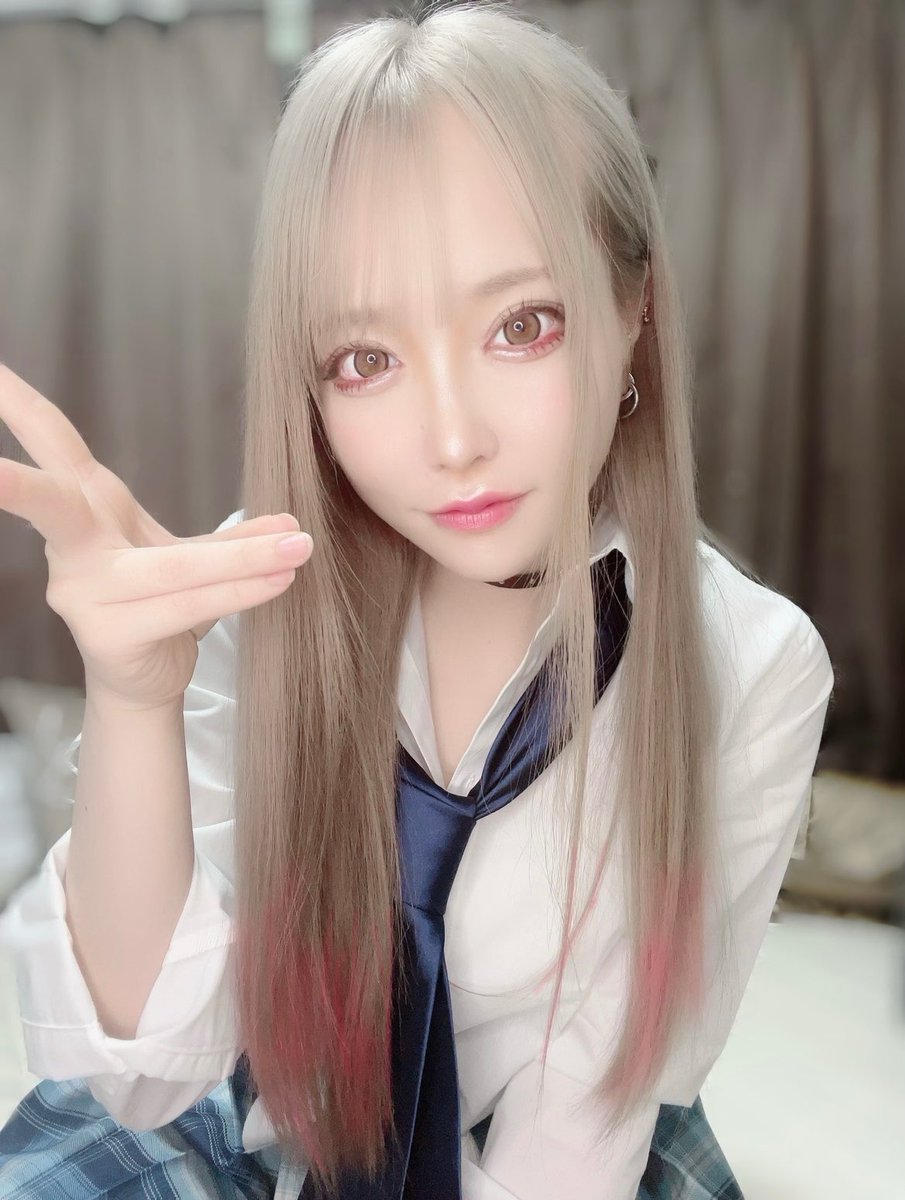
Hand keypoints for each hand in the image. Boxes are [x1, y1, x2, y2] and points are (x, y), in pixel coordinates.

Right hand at [0, 364, 312, 710]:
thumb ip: (232, 537)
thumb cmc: (158, 607)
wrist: (145, 680)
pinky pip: (187, 605)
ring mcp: (84, 594)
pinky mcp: (109, 634)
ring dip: (244, 559)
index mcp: (87, 507)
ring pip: (171, 566)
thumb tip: (292, 523)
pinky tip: (280, 581)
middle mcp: (73, 548)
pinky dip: (242, 591)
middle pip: (52, 502)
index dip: (15, 402)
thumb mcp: (186, 554)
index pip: (51, 441)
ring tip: (299, 547)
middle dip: (16, 483)